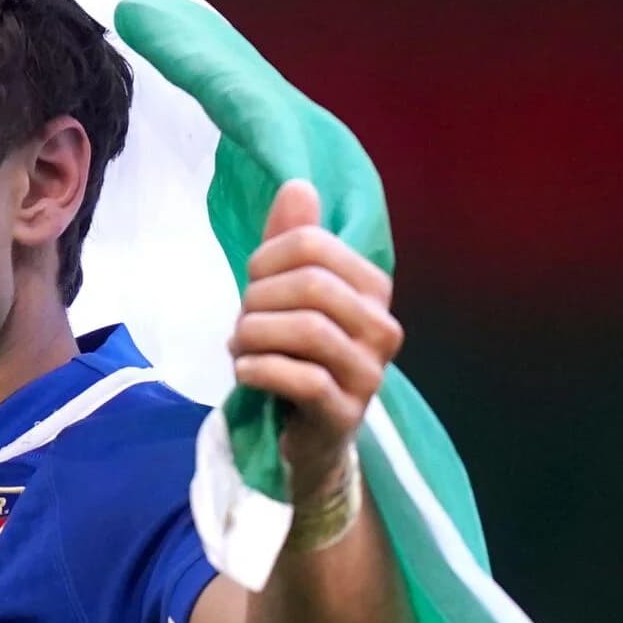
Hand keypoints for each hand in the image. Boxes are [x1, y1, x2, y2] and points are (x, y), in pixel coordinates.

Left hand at [227, 179, 403, 497]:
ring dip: (254, 335)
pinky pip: (302, 379)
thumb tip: (298, 186)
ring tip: (240, 347)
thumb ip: (293, 240)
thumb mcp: (288, 294)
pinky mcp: (346, 413)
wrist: (308, 437)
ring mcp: (370, 373)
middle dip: (259, 299)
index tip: (251, 282)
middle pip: (311, 285)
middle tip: (242, 320)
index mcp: (373, 288)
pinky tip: (245, 371)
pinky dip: (260, 369)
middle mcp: (382, 327)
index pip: (313, 245)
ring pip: (307, 330)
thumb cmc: (297, 357)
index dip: (266, 258)